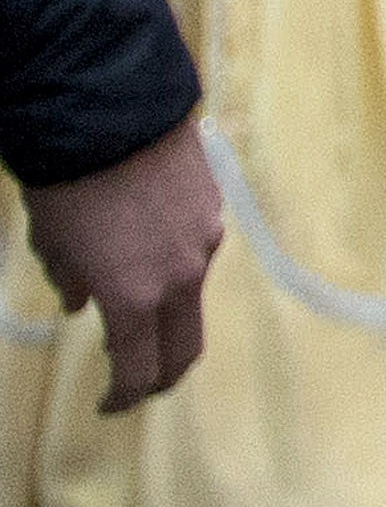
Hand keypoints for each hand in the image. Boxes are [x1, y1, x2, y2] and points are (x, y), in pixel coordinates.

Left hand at [21, 116, 222, 408]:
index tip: (107, 404)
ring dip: (164, 311)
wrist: (109, 103)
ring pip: (189, 295)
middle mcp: (180, 276)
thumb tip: (80, 302)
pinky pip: (196, 248)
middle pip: (184, 350)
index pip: (139, 372)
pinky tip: (144, 239)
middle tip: (138, 381)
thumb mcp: (52, 242)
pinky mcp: (212, 204)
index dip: (122, 397)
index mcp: (134, 298)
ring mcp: (203, 239)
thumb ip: (70, 282)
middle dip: (161, 376)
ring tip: (130, 295)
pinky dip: (172, 262)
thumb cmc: (66, 180)